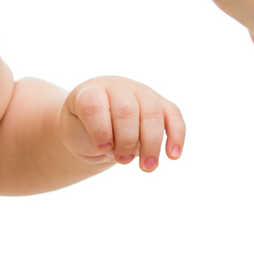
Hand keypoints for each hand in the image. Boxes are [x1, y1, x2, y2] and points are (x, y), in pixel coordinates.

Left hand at [60, 76, 184, 171]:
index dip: (100, 130)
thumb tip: (125, 149)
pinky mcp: (159, 102)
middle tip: (122, 160)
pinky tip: (173, 156)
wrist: (95, 121)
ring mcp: (139, 91)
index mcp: (90, 92)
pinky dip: (176, 135)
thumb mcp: (76, 133)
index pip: (94, 105)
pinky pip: (173, 114)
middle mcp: (116, 87)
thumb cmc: (83, 128)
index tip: (102, 148)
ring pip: (152, 112)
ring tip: (147, 167)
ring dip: (152, 143)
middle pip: (126, 109)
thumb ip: (94, 137)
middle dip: (127, 140)